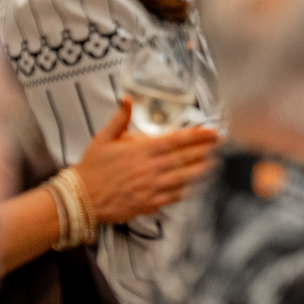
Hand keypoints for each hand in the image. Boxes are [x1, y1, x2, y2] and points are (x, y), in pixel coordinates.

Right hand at [72, 98, 218, 223]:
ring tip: (216, 162)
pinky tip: (198, 186)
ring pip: (185, 178)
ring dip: (203, 170)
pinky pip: (176, 197)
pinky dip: (188, 190)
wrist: (80, 199)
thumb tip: (128, 98)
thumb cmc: (92, 168)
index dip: (197, 136)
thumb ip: (120, 118)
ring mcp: (153, 188)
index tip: (212, 131)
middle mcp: (152, 168)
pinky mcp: (150, 204)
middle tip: (222, 144)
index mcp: (142, 150)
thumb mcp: (103, 138)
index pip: (177, 141)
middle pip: (187, 158)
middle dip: (207, 150)